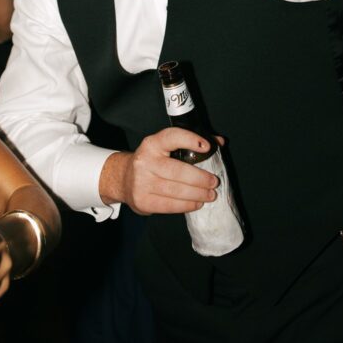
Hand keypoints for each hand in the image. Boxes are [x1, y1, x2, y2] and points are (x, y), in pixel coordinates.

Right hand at [99, 128, 219, 214]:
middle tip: (214, 182)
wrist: (123, 178)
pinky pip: (169, 205)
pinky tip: (196, 203)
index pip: (172, 137)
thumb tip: (219, 142)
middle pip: (178, 171)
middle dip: (200, 178)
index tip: (207, 147)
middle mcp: (145, 161)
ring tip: (210, 195)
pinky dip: (186, 205)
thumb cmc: (152, 161)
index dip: (190, 140)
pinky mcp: (142, 201)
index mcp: (152, 143)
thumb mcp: (166, 147)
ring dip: (197, 194)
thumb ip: (191, 142)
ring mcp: (141, 182)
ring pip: (175, 191)